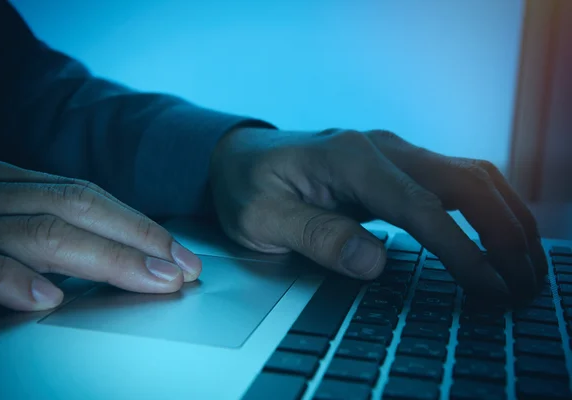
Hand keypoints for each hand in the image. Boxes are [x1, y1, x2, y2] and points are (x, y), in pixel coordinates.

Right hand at [0, 153, 200, 310]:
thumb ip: (37, 236)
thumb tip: (104, 259)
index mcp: (3, 184)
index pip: (83, 197)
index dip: (137, 224)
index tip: (178, 253)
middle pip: (76, 206)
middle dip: (138, 237)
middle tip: (182, 267)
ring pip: (43, 230)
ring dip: (106, 259)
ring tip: (152, 280)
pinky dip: (14, 279)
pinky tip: (50, 298)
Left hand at [210, 128, 546, 302]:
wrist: (240, 158)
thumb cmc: (247, 187)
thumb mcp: (262, 218)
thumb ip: (315, 236)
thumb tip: (374, 261)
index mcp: (346, 158)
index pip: (418, 206)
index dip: (459, 248)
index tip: (488, 286)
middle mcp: (379, 149)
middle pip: (463, 181)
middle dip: (503, 231)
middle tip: (524, 282)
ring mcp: (392, 154)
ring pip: (469, 176)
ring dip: (505, 218)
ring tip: (526, 264)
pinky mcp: (396, 167)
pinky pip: (455, 182)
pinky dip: (486, 210)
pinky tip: (500, 236)